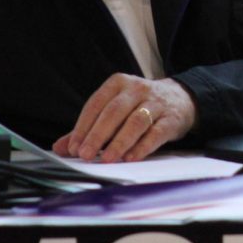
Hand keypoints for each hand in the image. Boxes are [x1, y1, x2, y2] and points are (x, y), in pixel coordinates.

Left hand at [52, 74, 197, 162]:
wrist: (180, 99)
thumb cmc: (139, 106)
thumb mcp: (114, 109)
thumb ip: (88, 127)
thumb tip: (62, 147)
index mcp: (119, 83)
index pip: (96, 104)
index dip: (83, 126)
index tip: (74, 147)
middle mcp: (137, 89)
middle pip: (114, 112)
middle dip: (98, 135)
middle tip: (86, 155)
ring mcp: (156, 103)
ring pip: (135, 122)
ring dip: (119, 142)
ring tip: (107, 159)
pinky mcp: (171, 118)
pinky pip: (155, 133)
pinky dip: (142, 147)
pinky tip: (131, 158)